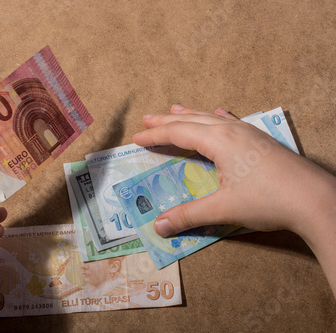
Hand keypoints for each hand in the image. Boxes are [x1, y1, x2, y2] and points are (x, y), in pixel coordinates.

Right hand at [133, 105, 335, 296]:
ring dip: (190, 114)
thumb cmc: (268, 201)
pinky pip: (234, 121)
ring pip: (211, 118)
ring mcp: (249, 133)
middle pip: (192, 120)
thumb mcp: (223, 209)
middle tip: (146, 118)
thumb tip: (158, 226)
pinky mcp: (261, 141)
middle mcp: (232, 131)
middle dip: (166, 120)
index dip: (155, 135)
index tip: (136, 137)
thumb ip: (188, 216)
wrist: (316, 200)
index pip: (179, 133)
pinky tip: (220, 112)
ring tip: (174, 108)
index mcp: (219, 142)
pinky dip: (219, 116)